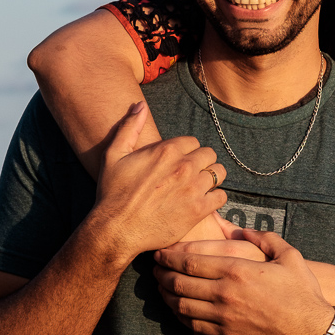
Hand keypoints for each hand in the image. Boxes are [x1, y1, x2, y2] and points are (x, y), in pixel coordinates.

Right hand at [91, 102, 227, 258]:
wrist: (116, 229)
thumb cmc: (112, 192)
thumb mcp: (114, 154)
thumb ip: (129, 127)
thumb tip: (140, 105)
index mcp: (167, 150)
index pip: (193, 141)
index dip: (187, 151)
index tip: (179, 161)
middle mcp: (184, 166)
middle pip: (209, 155)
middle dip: (201, 162)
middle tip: (190, 174)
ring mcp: (193, 188)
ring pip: (219, 173)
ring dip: (211, 178)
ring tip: (199, 186)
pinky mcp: (199, 209)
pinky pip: (221, 196)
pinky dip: (215, 198)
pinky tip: (203, 201)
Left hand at [153, 230, 332, 334]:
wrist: (310, 332)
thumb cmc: (302, 291)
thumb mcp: (289, 255)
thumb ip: (265, 238)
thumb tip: (243, 231)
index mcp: (238, 270)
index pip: (191, 260)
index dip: (170, 255)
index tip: (159, 251)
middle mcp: (225, 293)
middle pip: (179, 282)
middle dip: (162, 273)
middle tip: (154, 267)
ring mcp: (223, 317)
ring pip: (181, 306)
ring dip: (165, 295)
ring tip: (160, 286)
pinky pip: (192, 325)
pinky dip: (178, 315)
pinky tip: (176, 308)